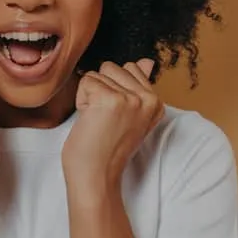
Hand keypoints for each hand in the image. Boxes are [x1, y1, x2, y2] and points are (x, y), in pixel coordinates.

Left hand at [62, 59, 164, 194]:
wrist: (96, 176)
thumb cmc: (106, 148)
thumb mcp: (130, 115)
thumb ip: (138, 86)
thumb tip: (147, 61)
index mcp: (156, 102)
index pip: (130, 68)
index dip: (114, 89)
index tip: (115, 116)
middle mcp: (148, 99)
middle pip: (112, 67)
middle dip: (101, 89)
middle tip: (105, 119)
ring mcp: (130, 99)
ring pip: (97, 74)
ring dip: (90, 96)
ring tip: (98, 120)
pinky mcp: (110, 100)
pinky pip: (85, 81)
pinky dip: (81, 100)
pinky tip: (90, 120)